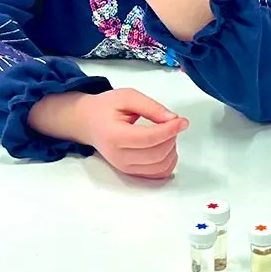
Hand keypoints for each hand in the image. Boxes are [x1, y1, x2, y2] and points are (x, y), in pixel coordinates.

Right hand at [30, 86, 187, 179]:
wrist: (88, 123)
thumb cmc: (106, 108)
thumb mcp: (127, 97)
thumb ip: (151, 106)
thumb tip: (173, 119)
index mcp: (114, 136)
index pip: (148, 138)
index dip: (170, 130)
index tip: (182, 121)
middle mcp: (118, 156)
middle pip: (157, 154)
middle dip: (171, 138)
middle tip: (171, 123)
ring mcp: (124, 167)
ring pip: (160, 166)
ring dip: (171, 149)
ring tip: (165, 134)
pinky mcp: (131, 172)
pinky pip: (158, 174)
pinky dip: (168, 162)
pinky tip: (165, 147)